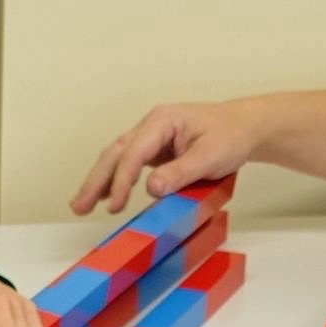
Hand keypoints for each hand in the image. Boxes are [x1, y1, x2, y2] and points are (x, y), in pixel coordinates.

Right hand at [70, 98, 268, 215]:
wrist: (246, 128)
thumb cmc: (231, 136)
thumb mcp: (210, 156)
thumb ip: (181, 172)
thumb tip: (151, 189)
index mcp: (162, 120)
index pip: (133, 152)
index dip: (122, 180)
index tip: (115, 205)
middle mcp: (151, 126)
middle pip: (115, 152)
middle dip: (96, 180)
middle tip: (78, 206)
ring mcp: (152, 137)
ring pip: (118, 157)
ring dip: (100, 181)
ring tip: (82, 205)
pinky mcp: (156, 150)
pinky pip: (130, 164)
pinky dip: (116, 180)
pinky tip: (108, 197)